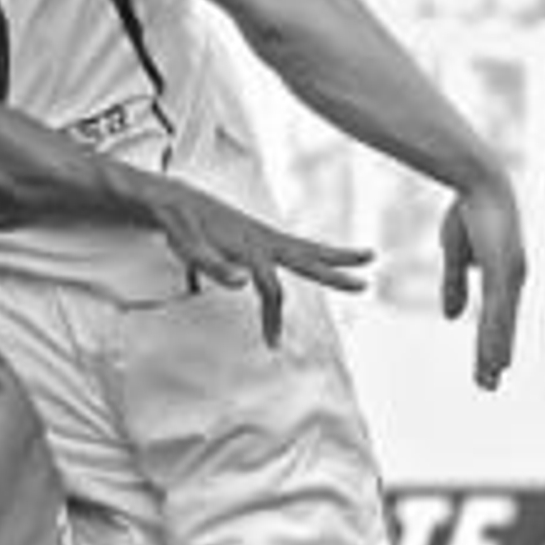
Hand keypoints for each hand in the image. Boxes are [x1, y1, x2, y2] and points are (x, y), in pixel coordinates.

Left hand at [147, 177, 373, 347]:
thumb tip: (244, 282)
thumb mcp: (186, 246)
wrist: (176, 199)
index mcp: (246, 245)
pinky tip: (329, 257)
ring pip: (307, 246)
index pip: (269, 288)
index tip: (273, 345)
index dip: (272, 317)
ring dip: (336, 254)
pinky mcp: (261, 234)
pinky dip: (317, 251)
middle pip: (304, 257)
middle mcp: (261, 238)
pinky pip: (296, 245)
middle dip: (334, 273)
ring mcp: (264, 234)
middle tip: (364, 285)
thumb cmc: (179, 226)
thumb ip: (212, 265)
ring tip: (369, 255)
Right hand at [440, 176, 527, 389]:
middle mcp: (512, 281)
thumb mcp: (456, 255)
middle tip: (488, 385)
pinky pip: (498, 307)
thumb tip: (453, 318)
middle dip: (494, 357)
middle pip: (502, 327)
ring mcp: (511, 276)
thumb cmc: (469, 211)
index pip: (496, 319)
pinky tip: (493, 346)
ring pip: (502, 324)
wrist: (479, 182)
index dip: (491, 344)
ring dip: (495, 352)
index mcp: (501, 278)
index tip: (488, 370)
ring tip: (491, 378)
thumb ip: (455, 285)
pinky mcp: (504, 269)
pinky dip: (495, 331)